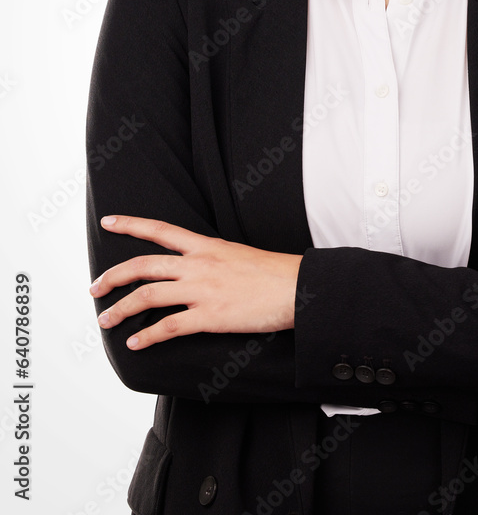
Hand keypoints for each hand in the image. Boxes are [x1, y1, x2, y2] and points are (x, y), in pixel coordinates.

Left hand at [89, 215, 302, 348]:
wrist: (296, 287)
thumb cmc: (273, 273)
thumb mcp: (238, 253)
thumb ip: (213, 259)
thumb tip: (196, 268)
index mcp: (206, 246)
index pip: (161, 230)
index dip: (131, 224)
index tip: (109, 221)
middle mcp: (198, 263)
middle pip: (143, 265)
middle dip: (113, 276)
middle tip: (95, 287)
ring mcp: (202, 289)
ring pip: (148, 295)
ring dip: (121, 308)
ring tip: (106, 319)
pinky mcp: (210, 316)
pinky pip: (169, 326)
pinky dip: (147, 335)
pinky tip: (136, 343)